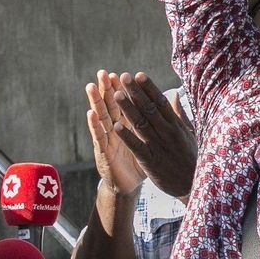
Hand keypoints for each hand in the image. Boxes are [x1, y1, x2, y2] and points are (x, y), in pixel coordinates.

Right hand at [86, 70, 144, 195]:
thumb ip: (156, 120)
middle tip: (103, 72)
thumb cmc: (141, 160)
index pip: (126, 103)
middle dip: (107, 89)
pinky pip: (99, 138)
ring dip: (96, 101)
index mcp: (128, 125)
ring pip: (102, 118)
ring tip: (91, 86)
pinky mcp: (103, 153)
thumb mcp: (150, 139)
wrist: (129, 186)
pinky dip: (95, 125)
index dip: (124, 89)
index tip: (124, 74)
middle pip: (111, 106)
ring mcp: (108, 140)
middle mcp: (115, 129)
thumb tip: (169, 102)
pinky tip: (91, 113)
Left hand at [110, 72, 196, 198]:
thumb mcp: (190, 133)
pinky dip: (127, 136)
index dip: (149, 88)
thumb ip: (180, 114)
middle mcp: (168, 133)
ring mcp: (159, 147)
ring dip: (128, 109)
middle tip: (124, 78)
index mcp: (176, 125)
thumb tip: (175, 95)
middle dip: (136, 93)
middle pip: (149, 109)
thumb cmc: (192, 157)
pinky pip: (137, 146)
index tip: (139, 75)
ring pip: (141, 124)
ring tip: (116, 95)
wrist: (194, 185)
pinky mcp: (151, 162)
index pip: (161, 102)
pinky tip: (116, 126)